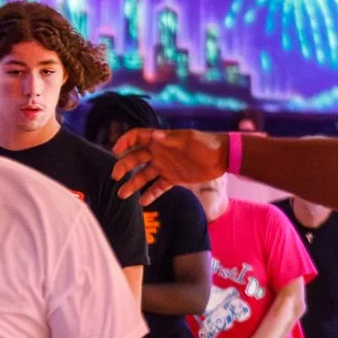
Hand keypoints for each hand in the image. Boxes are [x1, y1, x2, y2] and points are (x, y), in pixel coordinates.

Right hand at [111, 128, 225, 201]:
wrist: (222, 157)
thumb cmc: (206, 144)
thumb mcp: (189, 139)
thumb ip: (170, 139)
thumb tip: (153, 134)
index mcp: (160, 140)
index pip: (137, 137)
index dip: (124, 142)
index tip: (115, 151)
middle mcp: (159, 152)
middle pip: (136, 158)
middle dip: (123, 166)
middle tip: (115, 177)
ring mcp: (166, 166)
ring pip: (144, 175)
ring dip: (133, 184)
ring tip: (122, 195)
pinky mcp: (174, 178)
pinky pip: (158, 187)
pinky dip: (150, 194)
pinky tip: (142, 202)